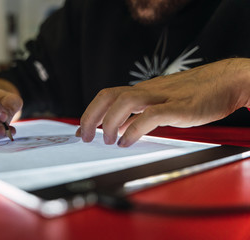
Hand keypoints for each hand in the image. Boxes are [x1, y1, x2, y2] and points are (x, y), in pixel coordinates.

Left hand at [77, 58, 249, 146]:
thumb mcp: (162, 103)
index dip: (91, 111)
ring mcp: (163, 97)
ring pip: (126, 101)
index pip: (108, 95)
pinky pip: (151, 115)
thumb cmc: (195, 94)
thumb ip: (140, 115)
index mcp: (144, 90)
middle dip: (91, 115)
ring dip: (110, 121)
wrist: (227, 81)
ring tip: (107, 140)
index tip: (81, 128)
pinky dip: (134, 129)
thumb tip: (120, 130)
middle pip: (110, 95)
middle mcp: (149, 90)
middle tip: (85, 136)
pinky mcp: (179, 107)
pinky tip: (127, 141)